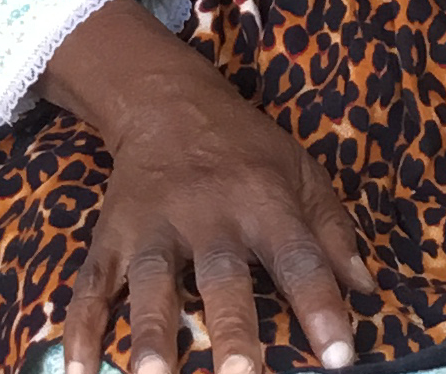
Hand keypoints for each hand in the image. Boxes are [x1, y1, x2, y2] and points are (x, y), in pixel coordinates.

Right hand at [43, 0, 372, 373]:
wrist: (164, 99)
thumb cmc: (244, 146)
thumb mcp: (300, 170)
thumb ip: (332, 231)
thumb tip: (367, 291)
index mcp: (262, 200)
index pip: (299, 256)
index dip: (320, 307)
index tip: (340, 357)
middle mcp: (207, 213)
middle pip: (221, 275)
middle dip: (231, 328)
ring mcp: (153, 225)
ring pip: (152, 280)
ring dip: (152, 330)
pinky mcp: (111, 233)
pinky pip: (92, 283)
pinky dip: (81, 328)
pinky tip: (78, 369)